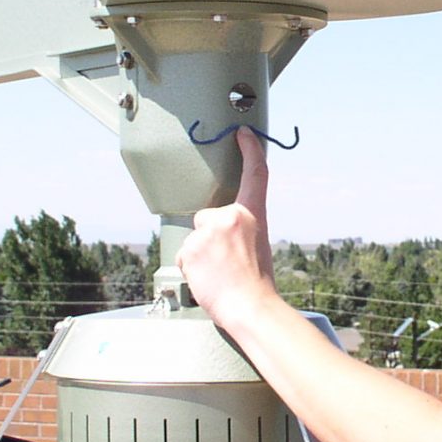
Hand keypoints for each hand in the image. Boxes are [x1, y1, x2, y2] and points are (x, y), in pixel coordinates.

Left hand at [178, 127, 280, 331]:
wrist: (251, 307)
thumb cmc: (257, 284)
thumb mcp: (258, 245)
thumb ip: (241, 229)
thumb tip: (223, 231)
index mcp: (252, 215)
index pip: (255, 175)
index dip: (249, 150)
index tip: (242, 134)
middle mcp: (230, 217)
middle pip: (207, 217)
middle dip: (210, 237)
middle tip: (227, 261)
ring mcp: (208, 232)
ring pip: (195, 238)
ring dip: (201, 255)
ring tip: (219, 273)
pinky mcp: (190, 248)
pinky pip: (184, 254)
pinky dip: (191, 267)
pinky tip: (207, 278)